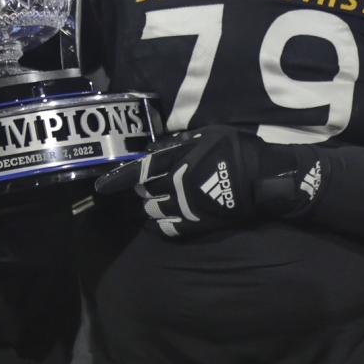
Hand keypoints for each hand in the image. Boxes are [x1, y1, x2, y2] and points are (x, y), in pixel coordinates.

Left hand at [95, 126, 322, 237]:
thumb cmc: (237, 151)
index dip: (118, 179)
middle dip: (141, 189)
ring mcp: (185, 207)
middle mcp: (175, 185)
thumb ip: (179, 144)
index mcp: (177, 161)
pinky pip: (169, 228)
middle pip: (144, 193)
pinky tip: (165, 219)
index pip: (139, 171)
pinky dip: (163, 223)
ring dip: (151, 206)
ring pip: (153, 211)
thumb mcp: (208, 135)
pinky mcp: (196, 224)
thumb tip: (155, 150)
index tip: (101, 186)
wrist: (262, 180)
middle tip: (146, 186)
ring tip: (156, 202)